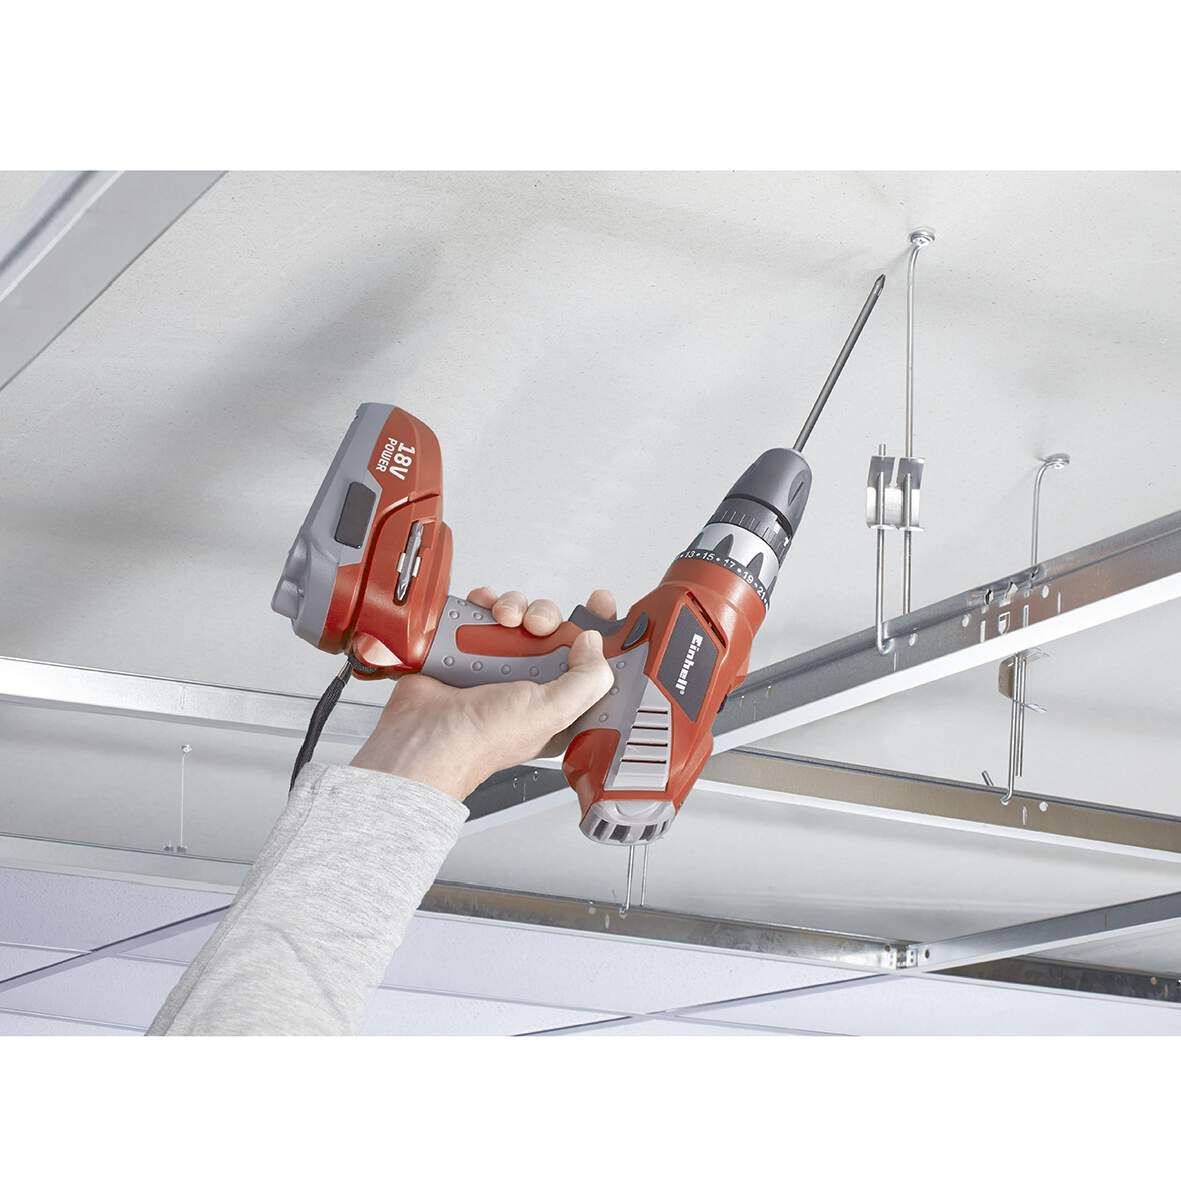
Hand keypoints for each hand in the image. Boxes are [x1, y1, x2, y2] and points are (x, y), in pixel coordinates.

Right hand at [350, 587, 616, 801]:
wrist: (425, 736)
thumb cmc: (482, 739)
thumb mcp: (553, 713)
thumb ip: (587, 679)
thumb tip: (593, 642)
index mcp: (557, 704)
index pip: (588, 662)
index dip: (598, 631)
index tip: (600, 605)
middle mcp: (529, 682)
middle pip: (553, 629)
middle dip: (547, 616)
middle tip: (538, 626)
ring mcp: (497, 663)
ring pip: (519, 616)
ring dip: (515, 607)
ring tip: (504, 619)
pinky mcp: (467, 648)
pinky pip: (482, 612)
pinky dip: (484, 603)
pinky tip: (482, 608)